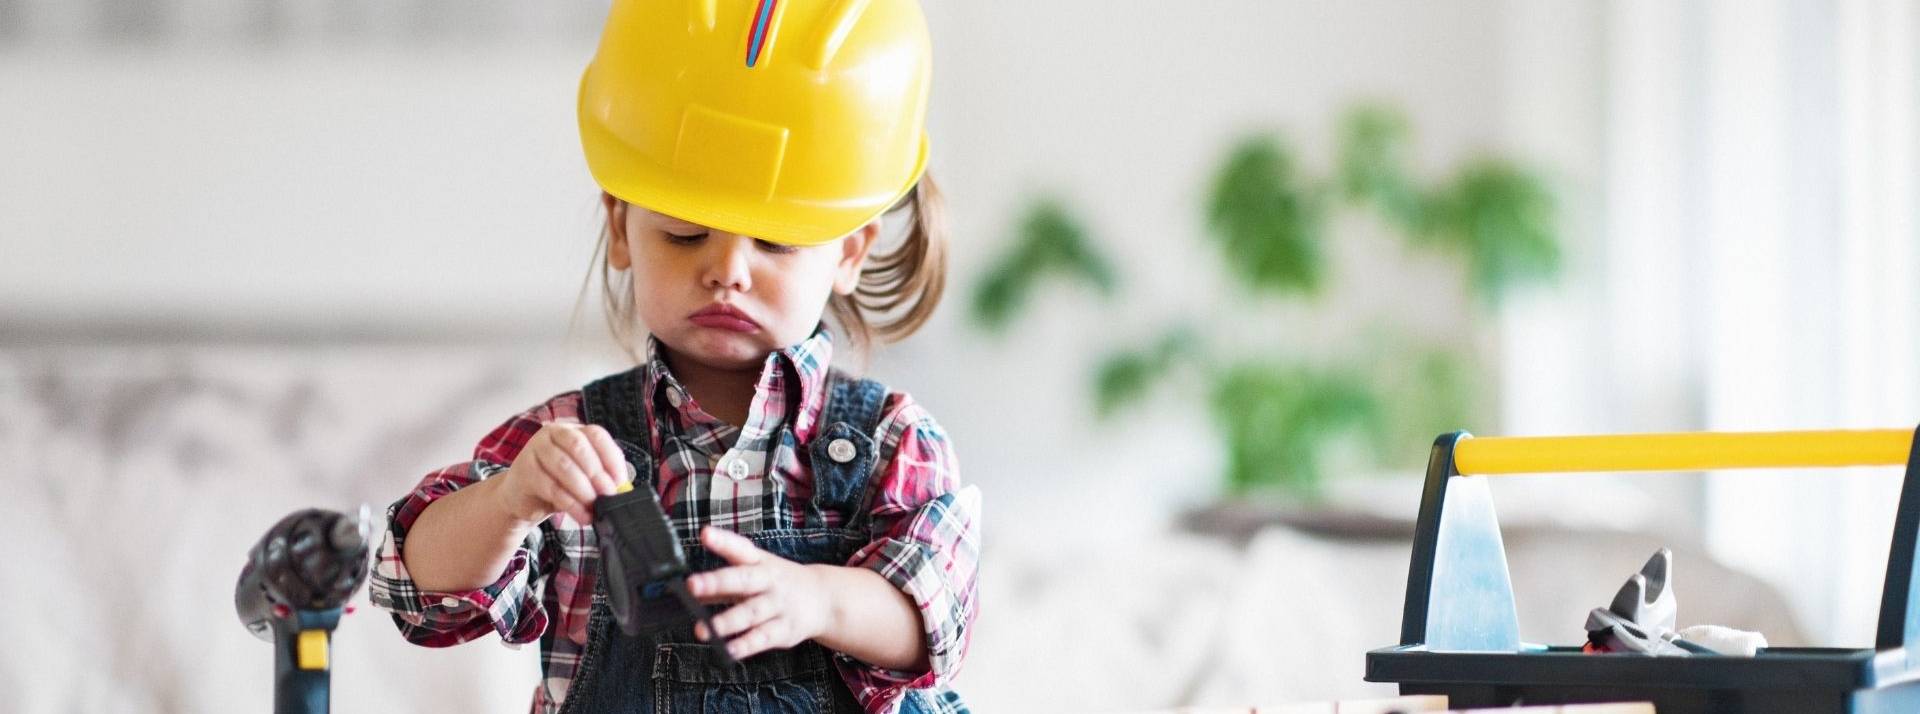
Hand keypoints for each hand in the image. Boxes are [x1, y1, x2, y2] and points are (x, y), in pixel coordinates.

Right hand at [492, 422, 628, 526]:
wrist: (521, 497)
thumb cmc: (555, 483)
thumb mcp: (581, 476)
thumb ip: (599, 476)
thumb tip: (621, 488)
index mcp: (571, 430)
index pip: (596, 434)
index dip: (611, 457)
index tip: (620, 480)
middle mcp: (552, 433)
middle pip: (579, 447)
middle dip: (597, 473)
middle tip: (608, 495)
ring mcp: (535, 449)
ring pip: (564, 467)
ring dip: (584, 490)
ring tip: (595, 507)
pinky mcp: (524, 471)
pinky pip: (551, 487)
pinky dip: (571, 504)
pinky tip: (582, 515)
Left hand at [687, 526, 834, 660]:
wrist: (823, 598)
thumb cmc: (778, 584)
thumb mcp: (753, 574)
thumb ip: (720, 584)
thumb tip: (686, 591)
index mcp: (759, 562)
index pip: (740, 548)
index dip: (723, 541)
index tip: (705, 534)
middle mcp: (769, 581)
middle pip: (743, 579)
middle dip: (718, 582)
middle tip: (692, 585)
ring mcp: (778, 605)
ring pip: (751, 613)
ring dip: (726, 621)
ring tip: (702, 630)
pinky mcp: (784, 629)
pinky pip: (763, 638)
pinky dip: (745, 645)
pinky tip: (728, 651)